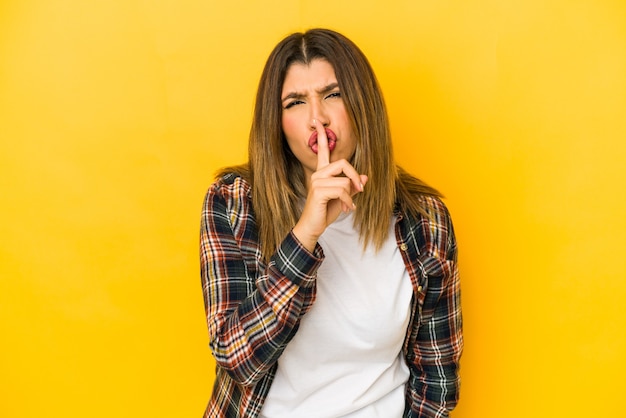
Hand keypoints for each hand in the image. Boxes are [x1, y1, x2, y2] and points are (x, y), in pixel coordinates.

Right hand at [292, 120, 367, 251]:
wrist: (312, 227)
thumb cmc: (325, 212)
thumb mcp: (343, 198)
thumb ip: (352, 186)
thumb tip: (364, 178)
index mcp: (322, 172)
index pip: (321, 150)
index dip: (321, 135)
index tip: (317, 121)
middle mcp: (318, 174)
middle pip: (343, 163)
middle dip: (355, 176)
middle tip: (360, 189)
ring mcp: (317, 182)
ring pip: (344, 181)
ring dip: (350, 196)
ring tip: (348, 206)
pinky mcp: (319, 192)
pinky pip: (342, 191)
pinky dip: (348, 201)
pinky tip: (345, 209)